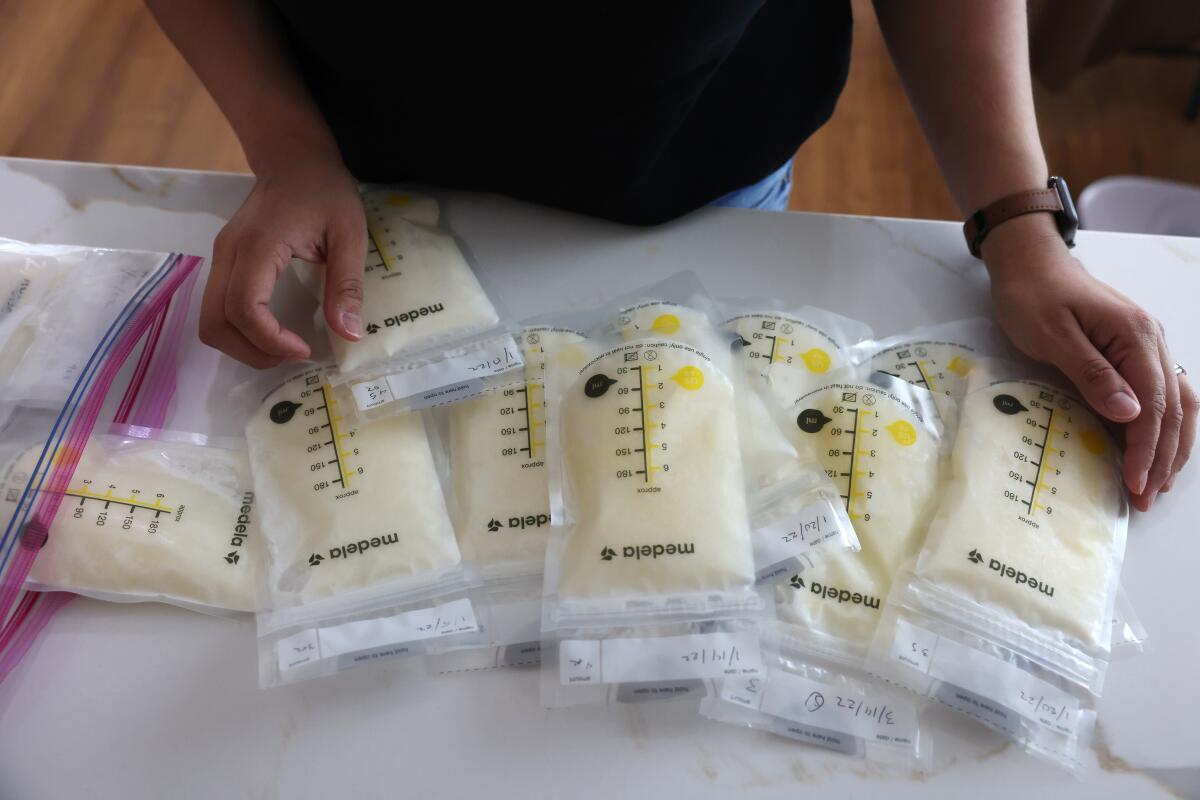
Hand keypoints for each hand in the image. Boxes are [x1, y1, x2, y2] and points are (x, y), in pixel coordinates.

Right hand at [199, 142, 366, 367]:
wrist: (293, 157)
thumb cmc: (324, 189)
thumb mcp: (350, 234)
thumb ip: (347, 284)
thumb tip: (348, 334)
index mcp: (258, 245)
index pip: (243, 308)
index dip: (269, 340)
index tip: (304, 349)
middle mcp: (228, 254)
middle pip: (214, 323)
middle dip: (251, 352)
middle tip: (294, 354)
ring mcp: (221, 258)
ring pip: (211, 320)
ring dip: (243, 345)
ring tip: (285, 347)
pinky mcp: (225, 262)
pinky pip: (219, 307)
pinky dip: (240, 330)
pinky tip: (274, 331)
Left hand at [986, 215, 1195, 511]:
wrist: (1030, 263)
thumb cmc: (1032, 296)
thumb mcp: (1052, 336)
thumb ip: (1091, 374)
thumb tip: (1130, 414)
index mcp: (1135, 336)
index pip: (1155, 404)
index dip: (1147, 448)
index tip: (1136, 483)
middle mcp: (1153, 340)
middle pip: (1175, 408)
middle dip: (1163, 456)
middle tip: (1145, 498)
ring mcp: (1148, 345)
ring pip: (1180, 402)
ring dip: (1172, 445)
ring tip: (1157, 484)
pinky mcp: (1136, 350)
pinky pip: (1164, 392)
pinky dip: (1166, 425)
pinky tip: (1157, 450)